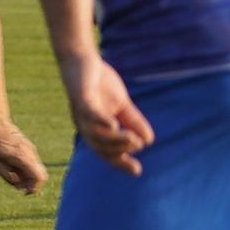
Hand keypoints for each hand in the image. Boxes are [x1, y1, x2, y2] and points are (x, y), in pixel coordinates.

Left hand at [0, 117, 47, 192]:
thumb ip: (6, 175)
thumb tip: (18, 186)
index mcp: (22, 157)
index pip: (39, 177)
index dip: (34, 188)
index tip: (23, 191)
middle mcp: (30, 153)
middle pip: (40, 175)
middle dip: (30, 183)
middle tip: (14, 182)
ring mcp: (31, 150)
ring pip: (36, 169)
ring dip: (26, 176)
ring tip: (8, 171)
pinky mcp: (28, 147)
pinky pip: (31, 163)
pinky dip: (25, 169)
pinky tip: (10, 165)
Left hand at [57, 53, 153, 175]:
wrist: (82, 59)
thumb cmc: (98, 82)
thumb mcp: (120, 105)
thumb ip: (133, 121)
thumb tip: (149, 141)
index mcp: (94, 128)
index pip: (106, 151)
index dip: (120, 162)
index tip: (137, 170)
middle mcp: (85, 125)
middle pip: (99, 147)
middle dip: (119, 151)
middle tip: (137, 146)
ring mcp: (82, 112)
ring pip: (95, 134)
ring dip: (114, 139)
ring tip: (132, 138)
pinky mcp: (81, 98)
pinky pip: (89, 113)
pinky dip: (101, 121)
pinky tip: (113, 125)